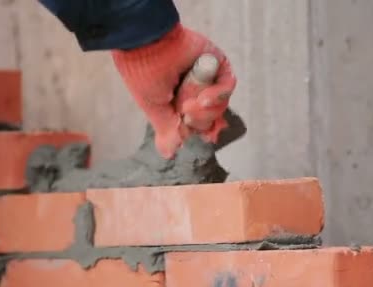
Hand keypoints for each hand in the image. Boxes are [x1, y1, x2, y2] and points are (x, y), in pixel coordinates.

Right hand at [111, 23, 235, 158]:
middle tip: (185, 115)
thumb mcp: (155, 110)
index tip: (194, 136)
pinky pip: (228, 84)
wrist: (147, 46)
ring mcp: (207, 76)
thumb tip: (169, 154)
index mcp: (179, 101)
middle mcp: (195, 89)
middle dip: (200, 121)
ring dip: (206, 110)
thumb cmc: (145, 75)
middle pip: (212, 117)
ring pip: (221, 104)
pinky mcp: (216, 62)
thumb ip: (167, 130)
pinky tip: (204, 98)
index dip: (201, 131)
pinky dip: (218, 95)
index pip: (199, 123)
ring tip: (188, 105)